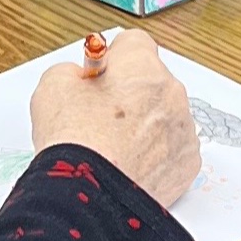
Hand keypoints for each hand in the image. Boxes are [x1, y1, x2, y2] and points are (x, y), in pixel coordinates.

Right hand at [30, 28, 201, 207]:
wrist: (89, 197)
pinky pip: (172, 149)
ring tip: (113, 147)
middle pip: (151, 81)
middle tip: (100, 116)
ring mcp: (183, 129)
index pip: (133, 43)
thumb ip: (71, 71)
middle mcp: (171, 93)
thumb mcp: (53, 87)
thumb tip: (81, 78)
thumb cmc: (74, 142)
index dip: (111, 59)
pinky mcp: (187, 163)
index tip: (99, 76)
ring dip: (144, 125)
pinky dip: (155, 156)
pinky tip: (128, 165)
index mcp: (141, 66)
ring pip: (164, 116)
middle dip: (130, 94)